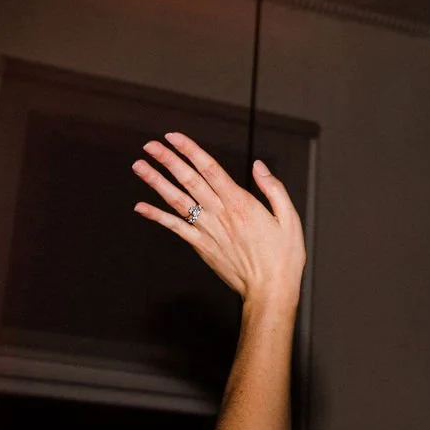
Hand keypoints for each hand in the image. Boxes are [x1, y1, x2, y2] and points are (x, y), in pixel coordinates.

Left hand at [132, 133, 305, 312]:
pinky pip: (174, 227)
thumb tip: (258, 166)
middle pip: (189, 180)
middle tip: (150, 145)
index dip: (190, 150)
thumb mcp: (290, 218)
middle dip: (167, 160)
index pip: (210, 168)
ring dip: (156, 182)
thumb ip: (273, 189)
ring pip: (177, 200)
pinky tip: (141, 206)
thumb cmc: (284, 258)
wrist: (270, 292)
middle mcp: (220, 214)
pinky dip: (156, 216)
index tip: (174, 137)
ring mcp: (207, 230)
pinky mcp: (201, 246)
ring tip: (139, 166)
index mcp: (241, 203)